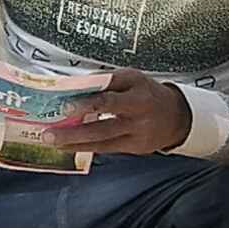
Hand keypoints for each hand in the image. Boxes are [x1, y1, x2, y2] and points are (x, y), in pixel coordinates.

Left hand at [46, 67, 188, 156]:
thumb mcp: (131, 80)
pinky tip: (66, 147)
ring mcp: (137, 126)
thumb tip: (70, 86)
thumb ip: (104, 82)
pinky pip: (105, 147)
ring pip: (102, 133)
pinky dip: (83, 147)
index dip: (86, 87)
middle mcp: (138, 103)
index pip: (107, 81)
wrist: (177, 117)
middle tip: (56, 116)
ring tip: (52, 138)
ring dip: (74, 137)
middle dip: (78, 112)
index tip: (65, 95)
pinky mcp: (134, 145)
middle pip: (106, 106)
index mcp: (134, 81)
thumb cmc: (146, 95)